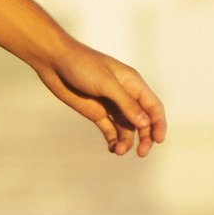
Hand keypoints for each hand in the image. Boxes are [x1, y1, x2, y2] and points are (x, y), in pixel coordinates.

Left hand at [35, 44, 165, 155]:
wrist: (54, 61)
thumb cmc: (82, 66)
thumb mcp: (106, 84)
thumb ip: (126, 104)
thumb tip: (145, 124)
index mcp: (133, 84)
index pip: (153, 107)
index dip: (159, 124)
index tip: (158, 140)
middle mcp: (125, 95)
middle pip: (142, 121)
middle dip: (145, 137)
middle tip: (142, 153)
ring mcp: (110, 105)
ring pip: (126, 127)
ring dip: (127, 141)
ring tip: (119, 152)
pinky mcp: (96, 112)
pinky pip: (110, 129)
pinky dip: (113, 140)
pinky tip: (112, 149)